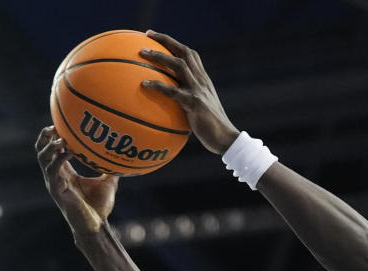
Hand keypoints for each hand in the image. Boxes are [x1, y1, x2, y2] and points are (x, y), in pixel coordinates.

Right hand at [36, 125, 119, 235]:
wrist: (96, 225)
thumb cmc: (99, 207)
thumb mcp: (107, 183)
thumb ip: (111, 169)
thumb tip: (123, 158)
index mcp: (65, 173)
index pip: (51, 150)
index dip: (52, 136)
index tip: (59, 124)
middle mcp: (56, 176)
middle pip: (41, 151)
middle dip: (45, 137)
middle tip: (54, 127)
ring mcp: (54, 183)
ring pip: (43, 159)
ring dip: (50, 146)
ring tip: (60, 138)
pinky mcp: (57, 190)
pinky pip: (53, 170)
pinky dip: (59, 159)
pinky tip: (68, 151)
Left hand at [140, 30, 239, 154]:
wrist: (226, 139)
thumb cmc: (211, 128)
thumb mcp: (201, 110)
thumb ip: (188, 101)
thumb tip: (169, 105)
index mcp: (203, 80)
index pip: (190, 54)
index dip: (174, 44)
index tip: (157, 37)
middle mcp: (201, 80)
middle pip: (184, 52)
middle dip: (166, 40)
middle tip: (147, 35)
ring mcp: (198, 90)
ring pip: (178, 65)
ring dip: (160, 56)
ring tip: (142, 53)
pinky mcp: (194, 103)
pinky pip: (173, 91)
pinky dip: (157, 85)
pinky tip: (144, 84)